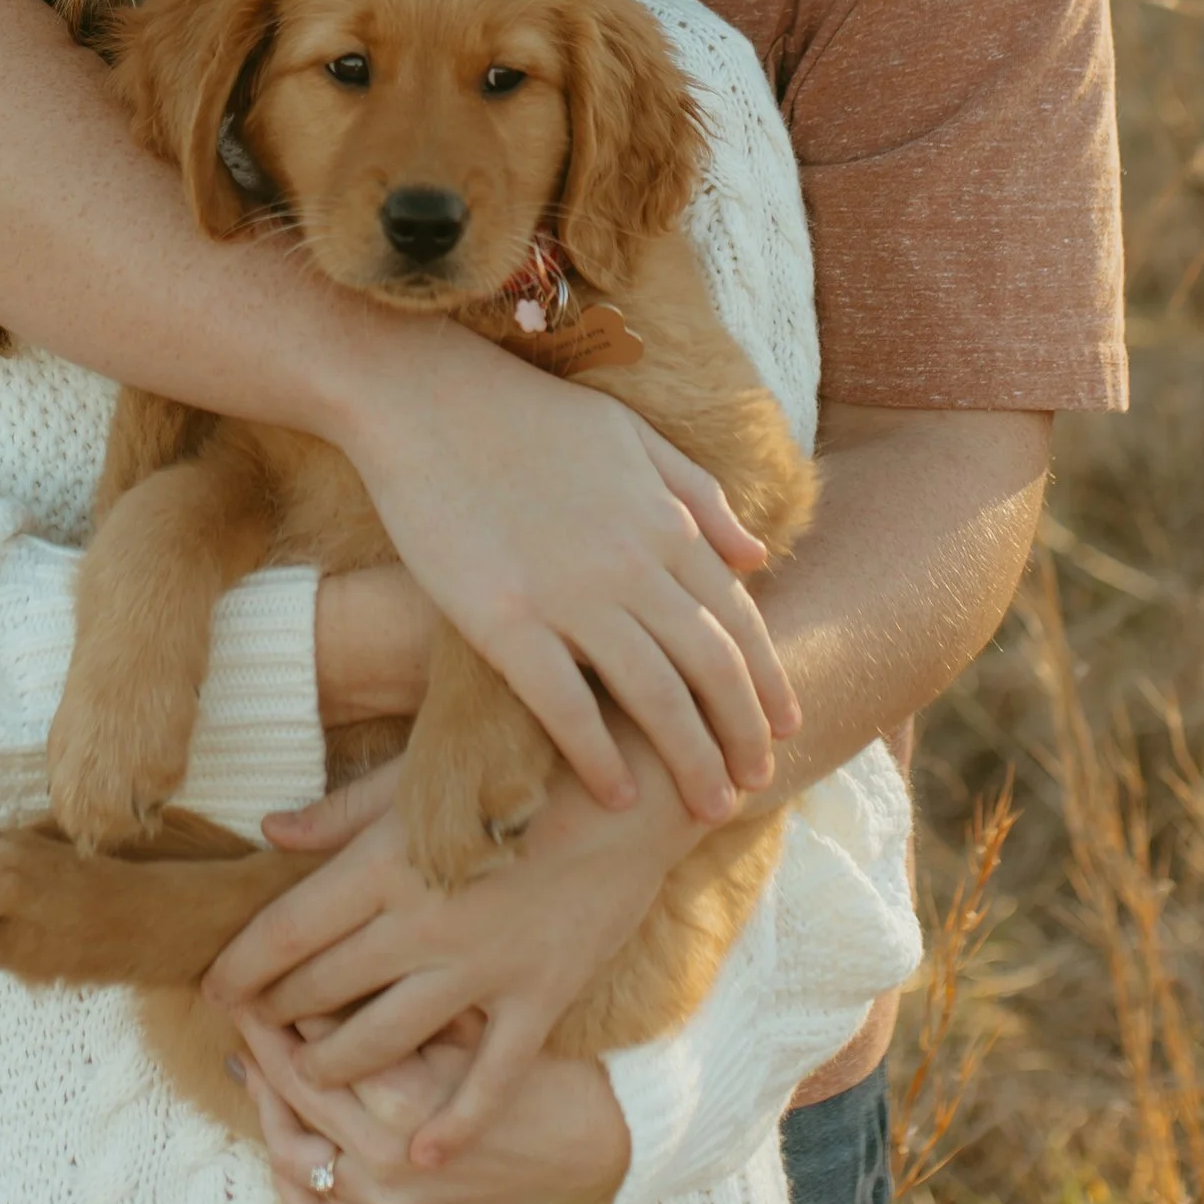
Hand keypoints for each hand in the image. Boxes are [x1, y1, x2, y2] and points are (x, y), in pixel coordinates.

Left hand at [203, 733, 700, 1159]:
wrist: (632, 788)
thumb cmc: (519, 766)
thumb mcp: (422, 775)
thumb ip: (343, 814)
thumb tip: (269, 833)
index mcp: (387, 862)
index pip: (288, 931)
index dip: (242, 967)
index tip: (213, 990)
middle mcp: (423, 923)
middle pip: (323, 990)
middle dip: (277, 1018)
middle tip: (250, 1033)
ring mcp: (483, 968)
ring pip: (384, 1043)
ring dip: (334, 1067)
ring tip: (309, 1076)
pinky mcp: (538, 997)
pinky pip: (489, 1078)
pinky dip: (456, 1122)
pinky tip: (425, 1152)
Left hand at [234, 1011, 628, 1203]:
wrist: (591, 1140)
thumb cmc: (537, 1064)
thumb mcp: (468, 1019)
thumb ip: (395, 1003)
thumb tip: (321, 975)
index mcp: (407, 1096)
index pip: (314, 1043)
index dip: (280, 1002)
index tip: (261, 970)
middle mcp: (387, 1157)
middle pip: (296, 1091)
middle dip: (263, 1040)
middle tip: (243, 1002)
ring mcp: (388, 1202)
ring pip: (292, 1155)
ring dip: (267, 1107)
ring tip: (255, 1065)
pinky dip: (290, 1181)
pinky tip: (281, 1140)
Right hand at [338, 328, 796, 821]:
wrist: (420, 395)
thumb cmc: (524, 412)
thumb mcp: (631, 435)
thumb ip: (699, 495)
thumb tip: (758, 555)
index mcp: (665, 523)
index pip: (738, 622)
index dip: (767, 684)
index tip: (783, 730)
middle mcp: (632, 565)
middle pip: (712, 671)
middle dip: (743, 737)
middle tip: (754, 787)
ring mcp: (568, 595)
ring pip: (655, 699)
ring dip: (692, 761)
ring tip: (709, 807)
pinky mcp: (503, 619)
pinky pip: (565, 706)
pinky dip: (599, 758)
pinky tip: (617, 797)